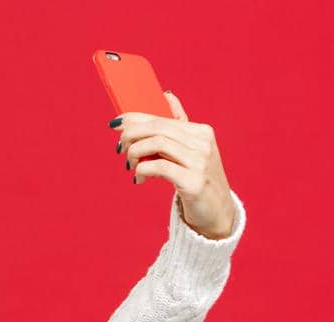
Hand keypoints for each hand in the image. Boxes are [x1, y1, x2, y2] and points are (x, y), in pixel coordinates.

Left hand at [113, 90, 236, 239]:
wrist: (217, 213)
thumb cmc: (197, 180)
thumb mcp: (192, 150)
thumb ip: (180, 124)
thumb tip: (167, 95)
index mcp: (201, 132)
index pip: (162, 118)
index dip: (135, 119)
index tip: (116, 124)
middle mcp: (203, 143)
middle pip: (157, 128)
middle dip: (131, 135)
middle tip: (119, 148)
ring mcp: (200, 162)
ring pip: (157, 144)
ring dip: (135, 153)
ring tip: (129, 164)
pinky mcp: (194, 182)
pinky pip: (160, 168)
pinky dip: (143, 170)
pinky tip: (138, 178)